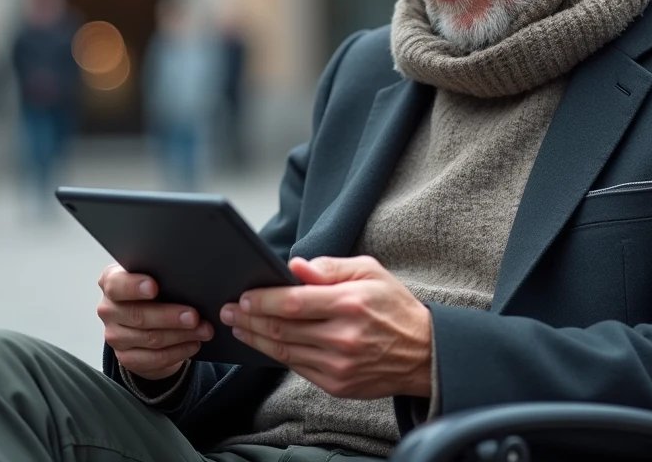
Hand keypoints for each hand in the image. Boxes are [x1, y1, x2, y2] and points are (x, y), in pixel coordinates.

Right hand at [96, 263, 213, 381]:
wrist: (146, 321)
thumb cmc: (155, 291)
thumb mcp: (155, 277)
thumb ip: (163, 276)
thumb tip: (189, 279)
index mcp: (111, 282)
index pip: (116, 284)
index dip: (134, 286)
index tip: (154, 287)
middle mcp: (109, 309)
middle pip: (137, 315)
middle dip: (169, 316)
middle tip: (194, 316)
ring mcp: (115, 336)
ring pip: (150, 338)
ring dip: (181, 335)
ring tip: (204, 330)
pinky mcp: (126, 358)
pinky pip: (155, 358)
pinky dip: (178, 351)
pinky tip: (194, 344)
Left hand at [220, 255, 431, 399]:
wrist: (423, 354)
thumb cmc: (395, 307)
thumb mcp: (371, 272)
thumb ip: (331, 267)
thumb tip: (295, 266)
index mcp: (350, 304)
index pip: (292, 302)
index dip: (262, 300)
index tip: (243, 296)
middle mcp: (342, 337)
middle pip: (281, 329)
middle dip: (248, 318)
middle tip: (228, 310)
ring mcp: (338, 365)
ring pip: (283, 351)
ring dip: (255, 338)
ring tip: (238, 326)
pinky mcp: (336, 384)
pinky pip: (296, 367)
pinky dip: (275, 354)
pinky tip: (263, 343)